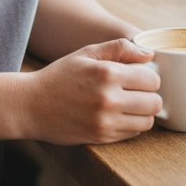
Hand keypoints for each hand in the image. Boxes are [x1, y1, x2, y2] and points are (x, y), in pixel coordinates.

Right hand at [24, 38, 161, 145]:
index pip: (152, 79)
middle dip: (150, 95)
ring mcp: (106, 121)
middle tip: (137, 92)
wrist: (30, 105)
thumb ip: (119, 48)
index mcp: (107, 73)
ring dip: (143, 113)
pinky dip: (131, 125)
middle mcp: (109, 99)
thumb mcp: (86, 53)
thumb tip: (149, 55)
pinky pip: (133, 133)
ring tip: (129, 104)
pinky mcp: (102, 137)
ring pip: (148, 121)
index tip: (139, 77)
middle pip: (155, 102)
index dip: (149, 77)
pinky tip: (118, 115)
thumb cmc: (59, 76)